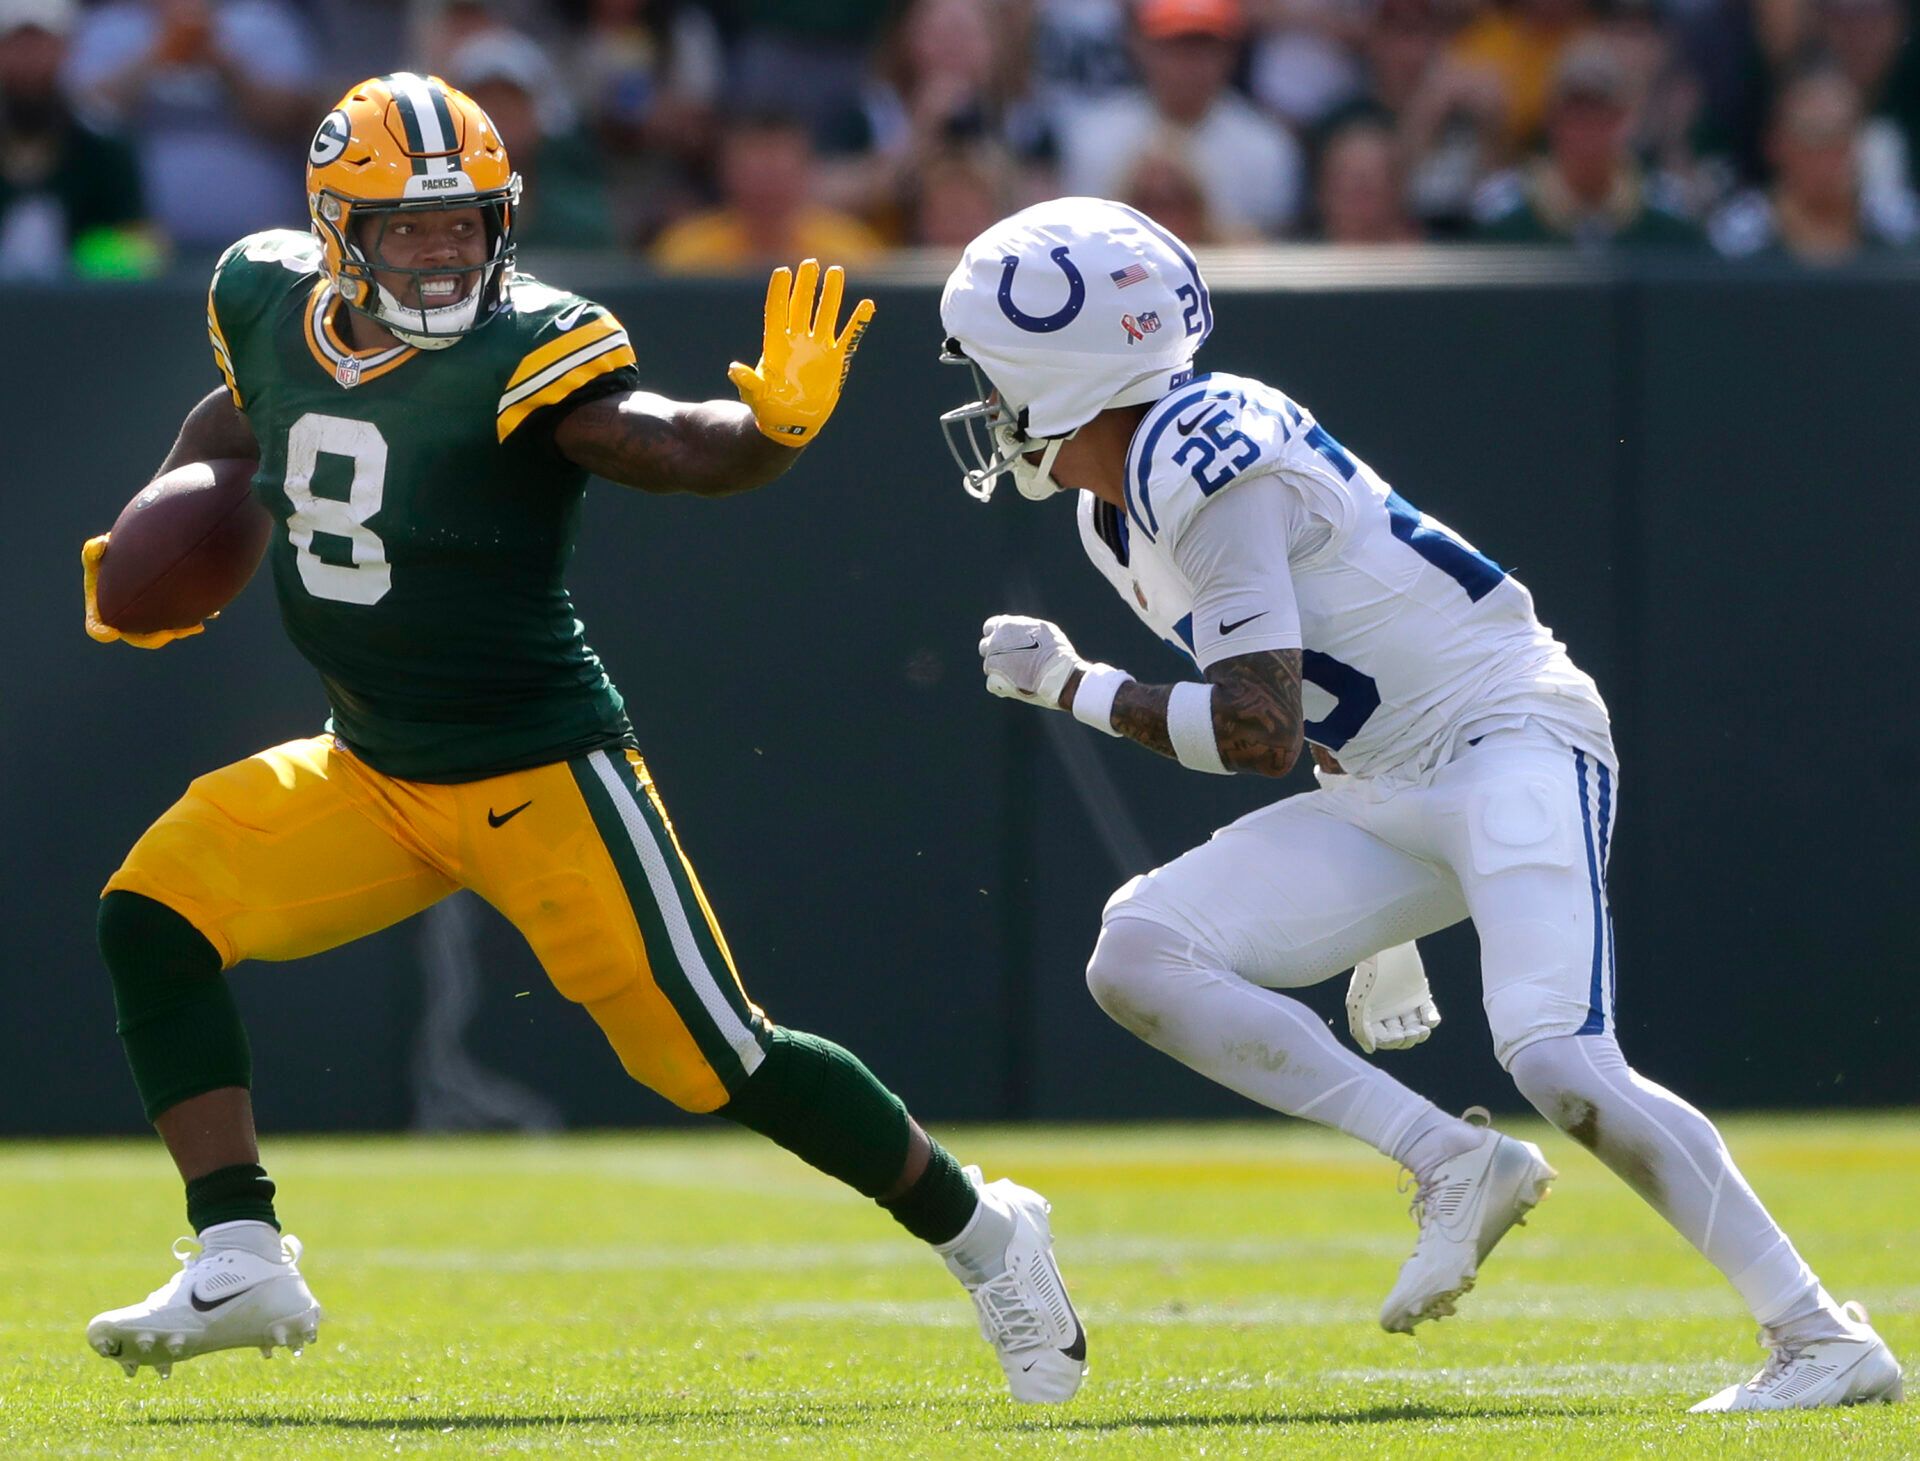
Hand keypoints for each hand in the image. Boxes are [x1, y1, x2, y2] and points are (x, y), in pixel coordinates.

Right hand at [83, 535, 204, 648]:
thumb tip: (100, 544)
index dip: (101, 631)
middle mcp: (126, 621)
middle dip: (154, 637)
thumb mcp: (98, 550)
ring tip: (196, 625)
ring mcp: (148, 620)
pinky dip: (195, 619)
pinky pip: (183, 622)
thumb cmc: (114, 554)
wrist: (145, 555)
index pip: (97, 628)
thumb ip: (94, 549)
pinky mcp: (169, 615)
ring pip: (165, 633)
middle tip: (170, 632)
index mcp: (103, 612)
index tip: (110, 631)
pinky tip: (212, 613)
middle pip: (139, 638)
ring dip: (180, 631)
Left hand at [728, 259, 874, 447]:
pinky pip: (849, 336)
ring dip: (831, 295)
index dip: (780, 292)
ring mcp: (817, 348)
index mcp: (776, 345)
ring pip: (826, 314)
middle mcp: (797, 341)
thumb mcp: (756, 396)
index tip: (783, 271)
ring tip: (835, 271)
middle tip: (810, 263)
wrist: (790, 423)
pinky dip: (857, 322)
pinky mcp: (835, 360)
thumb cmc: (768, 409)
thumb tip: (734, 369)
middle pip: (802, 306)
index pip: (777, 312)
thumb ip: (748, 382)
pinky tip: (866, 305)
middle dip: (805, 285)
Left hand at [979, 614, 1083, 708]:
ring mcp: (991, 662)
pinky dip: (1001, 686)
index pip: (990, 627)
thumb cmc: (1055, 650)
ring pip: (989, 666)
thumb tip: (1022, 632)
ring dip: (1000, 670)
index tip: (1005, 642)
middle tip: (1012, 661)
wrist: (1057, 673)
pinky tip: (1015, 687)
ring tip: (1019, 676)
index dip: (998, 635)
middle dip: (996, 653)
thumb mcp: (1043, 630)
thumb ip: (1025, 629)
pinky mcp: (994, 681)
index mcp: (1004, 625)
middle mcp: (994, 642)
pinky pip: (992, 684)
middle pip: (986, 647)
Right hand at [1346, 941, 1440, 1053]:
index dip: (1390, 1042)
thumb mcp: (1357, 1002)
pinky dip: (1432, 1019)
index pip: (1382, 1039)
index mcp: (1371, 1014)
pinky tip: (1430, 1020)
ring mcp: (1404, 1002)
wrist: (1385, 943)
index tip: (1396, 1036)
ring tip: (1423, 1031)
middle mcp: (1387, 1011)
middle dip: (1406, 1040)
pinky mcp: (1419, 993)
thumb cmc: (1368, 971)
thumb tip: (1370, 1049)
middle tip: (1412, 1034)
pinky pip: (1428, 1013)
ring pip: (1414, 1028)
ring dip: (1420, 1034)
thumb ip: (1359, 1028)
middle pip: (1399, 1036)